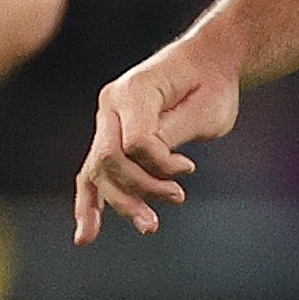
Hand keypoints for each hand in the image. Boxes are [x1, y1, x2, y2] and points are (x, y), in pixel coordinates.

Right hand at [75, 42, 240, 242]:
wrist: (207, 65)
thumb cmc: (211, 86)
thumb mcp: (204, 110)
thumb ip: (172, 135)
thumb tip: (152, 163)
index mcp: (134, 91)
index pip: (135, 142)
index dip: (162, 164)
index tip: (189, 167)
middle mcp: (112, 104)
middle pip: (109, 159)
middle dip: (139, 190)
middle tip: (178, 200)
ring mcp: (108, 119)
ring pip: (99, 170)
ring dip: (121, 202)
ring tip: (150, 226)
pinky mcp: (112, 135)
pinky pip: (94, 171)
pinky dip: (91, 202)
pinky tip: (87, 235)